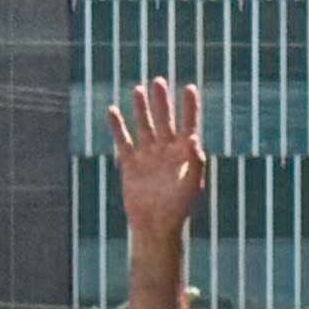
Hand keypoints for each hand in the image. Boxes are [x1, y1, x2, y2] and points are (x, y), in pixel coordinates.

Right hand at [106, 77, 210, 237]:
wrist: (155, 227)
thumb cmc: (178, 209)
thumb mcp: (191, 183)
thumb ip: (195, 159)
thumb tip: (193, 137)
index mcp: (184, 154)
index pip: (188, 124)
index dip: (189, 107)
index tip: (189, 87)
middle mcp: (166, 151)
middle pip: (164, 120)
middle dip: (162, 101)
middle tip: (158, 80)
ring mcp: (148, 156)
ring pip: (144, 126)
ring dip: (141, 109)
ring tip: (138, 89)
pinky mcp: (131, 165)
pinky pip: (123, 141)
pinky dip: (118, 127)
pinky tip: (113, 111)